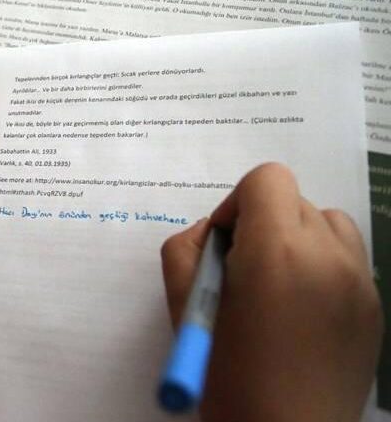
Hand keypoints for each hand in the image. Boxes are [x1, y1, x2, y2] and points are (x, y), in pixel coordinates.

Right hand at [161, 163, 381, 421]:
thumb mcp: (181, 305)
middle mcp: (327, 255)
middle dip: (263, 224)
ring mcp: (359, 281)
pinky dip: (322, 268)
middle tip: (242, 272)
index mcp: (276, 250)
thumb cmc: (224, 374)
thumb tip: (210, 233)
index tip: (223, 244)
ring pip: (330, 224)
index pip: (267, 179)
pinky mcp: (375, 308)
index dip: (237, 204)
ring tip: (277, 284)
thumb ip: (186, 250)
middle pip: (295, 200)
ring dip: (299, 239)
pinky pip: (348, 261)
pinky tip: (301, 314)